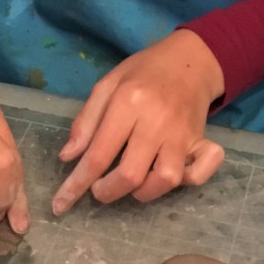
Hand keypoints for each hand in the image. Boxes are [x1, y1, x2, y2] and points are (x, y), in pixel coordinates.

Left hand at [52, 30, 225, 213]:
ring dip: (144, 192)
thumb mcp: (107, 84)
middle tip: (99, 189)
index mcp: (128, 102)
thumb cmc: (144, 71)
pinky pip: (199, 173)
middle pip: (131, 174)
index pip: (99, 154)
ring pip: (166, 180)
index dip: (77, 184)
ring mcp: (182, 134)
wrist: (190, 59)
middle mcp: (157, 121)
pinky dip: (187, 182)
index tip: (61, 204)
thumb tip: (67, 157)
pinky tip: (173, 176)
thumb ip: (85, 121)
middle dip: (107, 192)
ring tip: (132, 184)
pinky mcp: (202, 141)